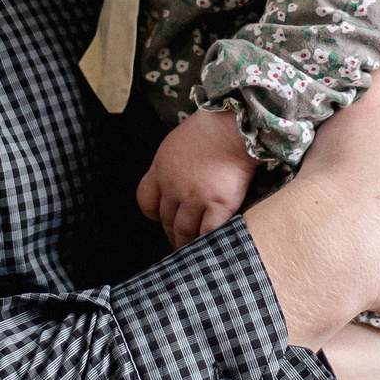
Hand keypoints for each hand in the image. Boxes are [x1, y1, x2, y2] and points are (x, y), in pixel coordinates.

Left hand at [136, 108, 259, 248]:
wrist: (234, 127)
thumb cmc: (211, 128)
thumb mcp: (176, 142)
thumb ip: (170, 165)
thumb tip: (174, 180)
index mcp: (160, 170)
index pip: (145, 201)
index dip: (153, 214)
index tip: (161, 219)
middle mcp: (174, 187)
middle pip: (166, 220)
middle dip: (171, 233)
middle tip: (178, 242)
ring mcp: (196, 198)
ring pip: (184, 231)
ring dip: (186, 244)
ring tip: (191, 252)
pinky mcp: (219, 205)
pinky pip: (209, 232)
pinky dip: (208, 242)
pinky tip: (210, 247)